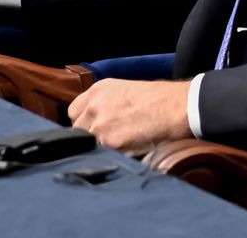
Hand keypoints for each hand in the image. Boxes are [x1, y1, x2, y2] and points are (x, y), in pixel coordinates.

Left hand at [68, 79, 192, 154]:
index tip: (92, 128)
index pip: (73, 111)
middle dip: (88, 136)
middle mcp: (94, 105)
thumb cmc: (155, 99)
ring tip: (117, 146)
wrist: (172, 107)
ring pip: (87, 144)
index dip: (82, 121)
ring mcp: (100, 125)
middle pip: (76, 129)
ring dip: (98, 147)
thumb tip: (94, 121)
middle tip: (106, 139)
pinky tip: (123, 152)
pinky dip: (110, 156)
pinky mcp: (109, 142)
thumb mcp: (123, 91)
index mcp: (97, 90)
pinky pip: (101, 154)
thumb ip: (103, 103)